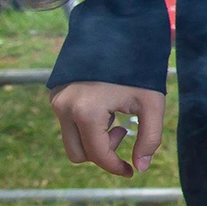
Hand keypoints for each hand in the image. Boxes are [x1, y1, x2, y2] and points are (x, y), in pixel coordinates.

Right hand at [50, 81, 164, 176]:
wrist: (120, 34)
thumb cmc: (139, 70)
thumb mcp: (152, 104)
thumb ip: (149, 139)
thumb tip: (140, 168)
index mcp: (86, 112)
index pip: (98, 155)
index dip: (115, 167)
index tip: (130, 171)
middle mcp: (64, 108)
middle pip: (79, 154)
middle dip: (103, 151)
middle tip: (123, 131)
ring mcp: (56, 101)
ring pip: (71, 141)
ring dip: (94, 138)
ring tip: (114, 116)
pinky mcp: (55, 95)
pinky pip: (67, 123)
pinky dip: (86, 124)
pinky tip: (104, 105)